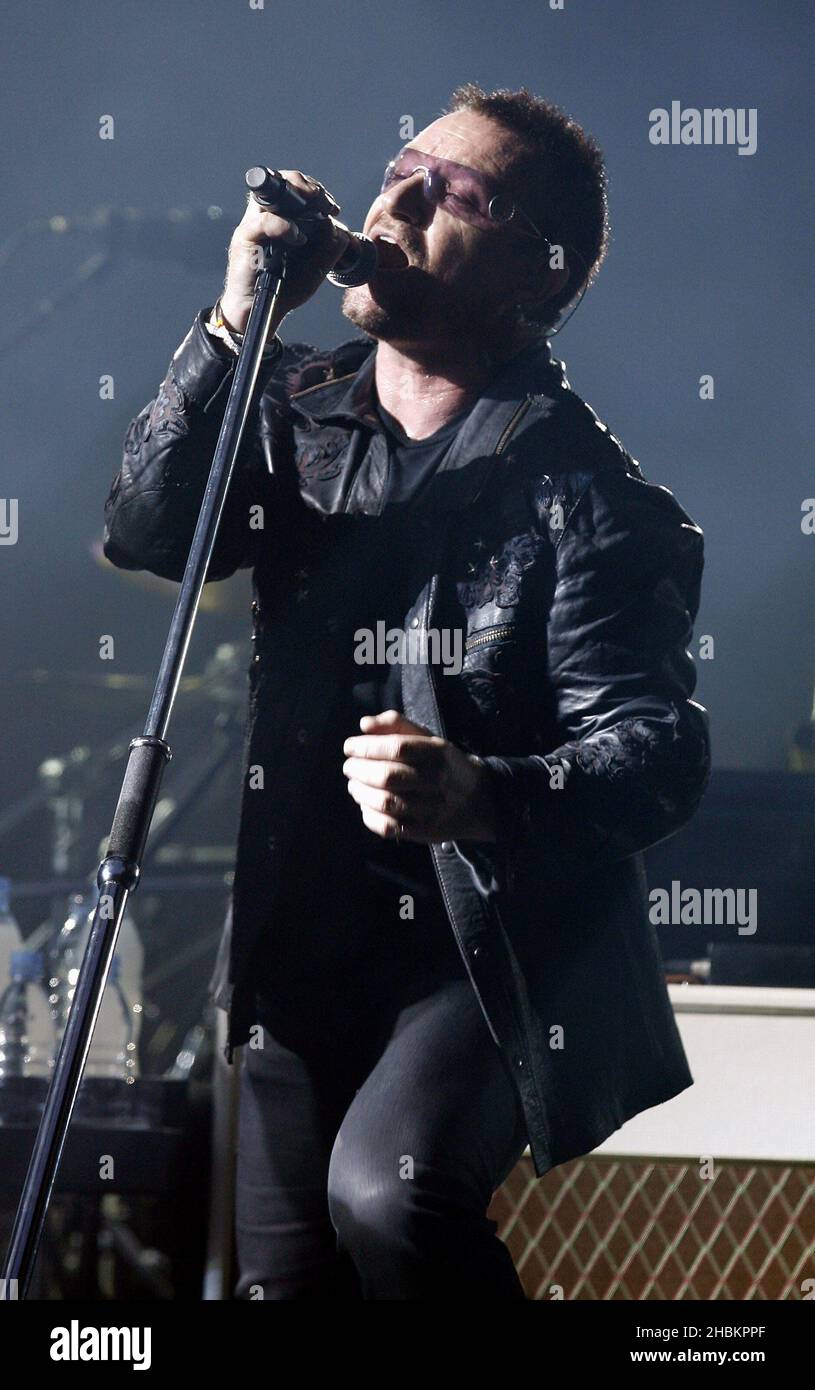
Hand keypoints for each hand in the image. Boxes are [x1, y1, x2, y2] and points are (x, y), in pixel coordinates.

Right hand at [220, 169, 346, 332]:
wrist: (263, 311)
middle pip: (282, 182)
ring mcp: (254, 224)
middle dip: (307, 185)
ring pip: (270, 193)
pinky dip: (285, 226)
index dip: (315, 190)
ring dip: (296, 193)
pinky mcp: (245, 237)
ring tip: (316, 207)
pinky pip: (264, 221)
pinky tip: (298, 238)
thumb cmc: (285, 287)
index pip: (295, 189)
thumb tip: (335, 225)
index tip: (333, 207)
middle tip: (325, 202)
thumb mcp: (317, 267)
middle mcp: (266, 216)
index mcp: (283, 218)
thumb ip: (330, 247)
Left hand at [342, 709, 497, 843]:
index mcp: (438, 752)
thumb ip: (396, 725)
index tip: (349, 747)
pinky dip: (370, 817)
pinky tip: (366, 807)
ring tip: (355, 786)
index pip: (397, 747)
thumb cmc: (442, 764)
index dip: (367, 746)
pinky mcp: (426, 832)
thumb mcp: (427, 738)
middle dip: (359, 770)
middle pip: (389, 776)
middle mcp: (437, 780)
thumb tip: (364, 724)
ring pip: (387, 803)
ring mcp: (432, 809)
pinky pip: (390, 827)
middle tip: (349, 768)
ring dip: (362, 793)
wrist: (478, 799)